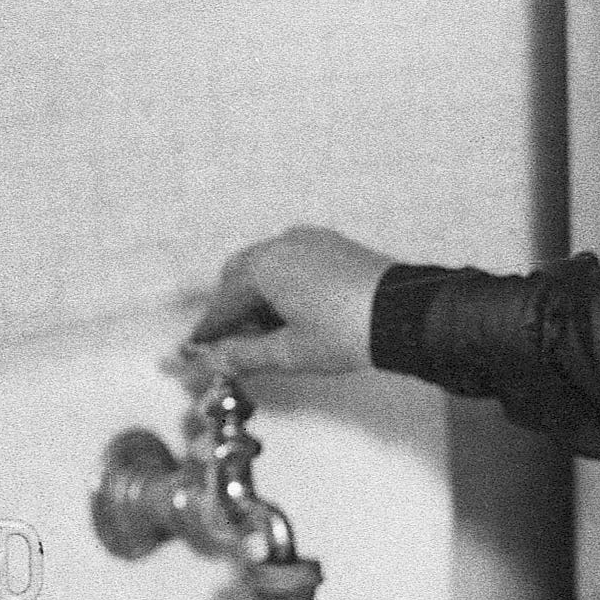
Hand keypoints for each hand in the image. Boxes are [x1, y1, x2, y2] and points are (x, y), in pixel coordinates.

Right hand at [173, 225, 395, 381]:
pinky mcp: (330, 243)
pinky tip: (291, 307)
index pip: (224, 302)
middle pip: (239, 275)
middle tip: (232, 339)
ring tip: (265, 328)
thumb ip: (245, 354)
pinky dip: (280, 280)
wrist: (404, 314)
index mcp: (263, 268)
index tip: (196, 347)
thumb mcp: (290, 352)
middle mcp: (280, 244)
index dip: (209, 329)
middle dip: (231, 306)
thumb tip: (214, 359)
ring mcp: (307, 239)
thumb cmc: (343, 334)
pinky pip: (290, 258)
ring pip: (265, 264)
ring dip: (256, 292)